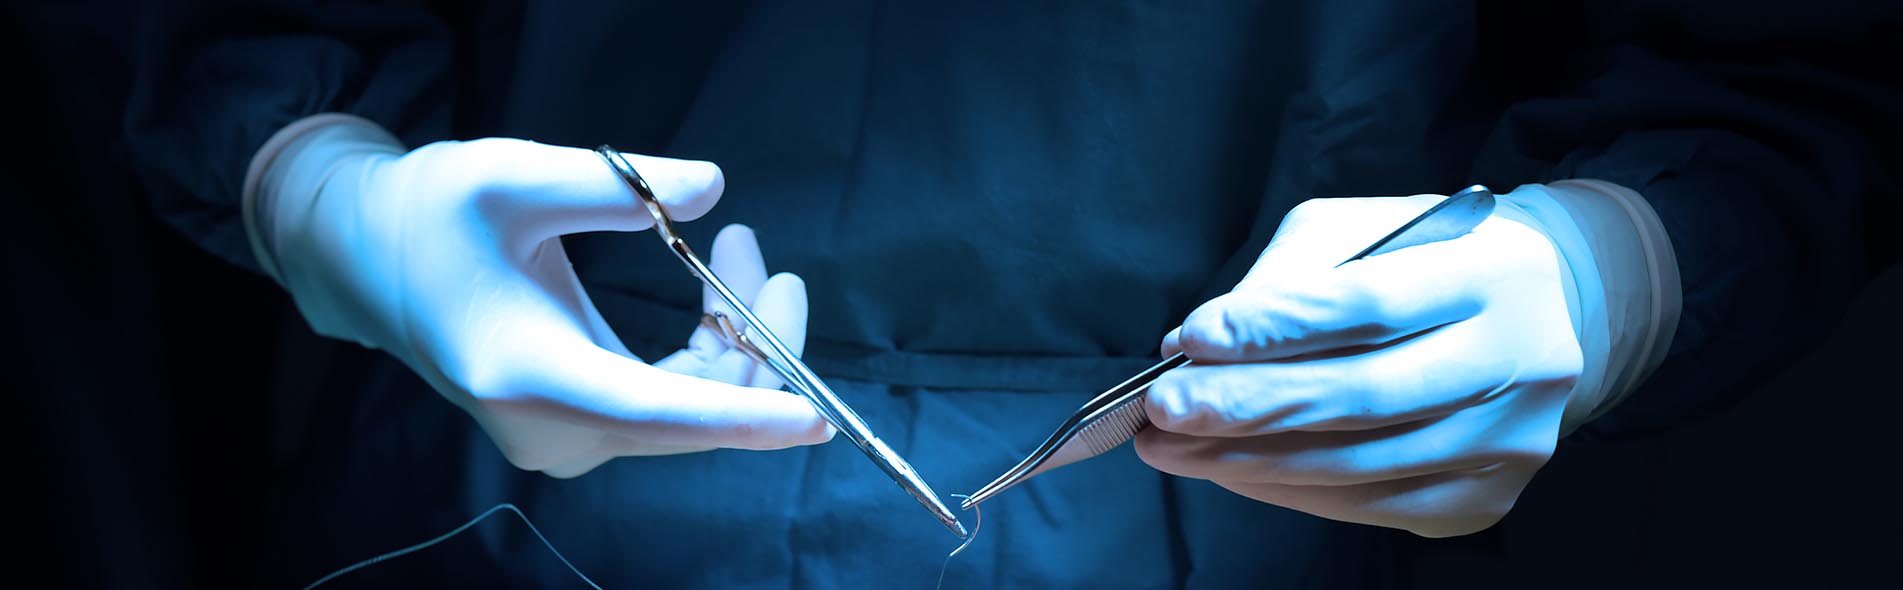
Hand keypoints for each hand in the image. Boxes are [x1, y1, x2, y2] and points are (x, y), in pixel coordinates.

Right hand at [248, 116, 831, 478]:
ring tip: (742, 252)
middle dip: (753, 338)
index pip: (659, 410)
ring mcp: (564, 437)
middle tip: (763, 255)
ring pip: (688, 408)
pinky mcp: (576, 426)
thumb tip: (711, 187)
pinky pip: (668, 403)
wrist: (364, 258)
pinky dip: (706, 353)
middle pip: (690, 410)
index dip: (743, 414)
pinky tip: (716, 296)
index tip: (813, 419)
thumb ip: (617, 184)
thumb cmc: (433, 213)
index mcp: (532, 374)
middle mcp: (552, 428)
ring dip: (733, 339)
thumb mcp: (516, 177)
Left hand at [1135, 194, 1584, 536]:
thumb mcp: (1363, 232)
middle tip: (1163, 410)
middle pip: (1364, 396)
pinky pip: (1365, 505)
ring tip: (1172, 446)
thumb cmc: (1427, 264)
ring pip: (1358, 465)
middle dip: (1248, 408)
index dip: (1274, 327)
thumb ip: (1286, 279)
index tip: (1193, 340)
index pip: (1370, 304)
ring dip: (1249, 460)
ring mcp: (1508, 441)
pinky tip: (1231, 469)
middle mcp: (1519, 360)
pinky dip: (1286, 489)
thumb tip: (1197, 344)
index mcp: (1493, 273)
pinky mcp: (1483, 498)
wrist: (1543, 317)